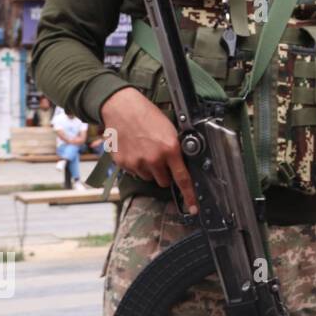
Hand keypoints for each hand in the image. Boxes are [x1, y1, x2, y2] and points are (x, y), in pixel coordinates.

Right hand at [100, 87, 197, 213]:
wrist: (122, 107)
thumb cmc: (147, 115)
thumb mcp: (170, 130)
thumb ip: (176, 150)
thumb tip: (182, 164)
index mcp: (170, 149)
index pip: (183, 178)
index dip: (189, 195)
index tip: (193, 207)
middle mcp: (154, 159)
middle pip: (164, 181)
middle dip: (165, 174)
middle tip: (160, 158)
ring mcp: (137, 163)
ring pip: (148, 177)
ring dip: (149, 169)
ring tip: (145, 150)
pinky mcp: (123, 163)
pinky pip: (134, 173)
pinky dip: (136, 165)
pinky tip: (134, 150)